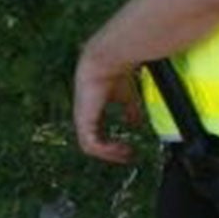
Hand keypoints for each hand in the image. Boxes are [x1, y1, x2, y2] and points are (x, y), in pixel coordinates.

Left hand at [72, 46, 142, 163]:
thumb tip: (137, 123)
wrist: (106, 62)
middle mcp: (84, 116)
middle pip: (92, 143)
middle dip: (110, 152)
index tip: (128, 148)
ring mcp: (81, 119)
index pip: (97, 132)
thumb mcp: (126, 97)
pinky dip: (106, 150)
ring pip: (89, 147)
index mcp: (91, 110)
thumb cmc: (115, 73)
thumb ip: (130, 111)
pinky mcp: (83, 121)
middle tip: (127, 156)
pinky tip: (119, 148)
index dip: (110, 143)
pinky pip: (91, 145)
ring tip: (125, 154)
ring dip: (109, 154)